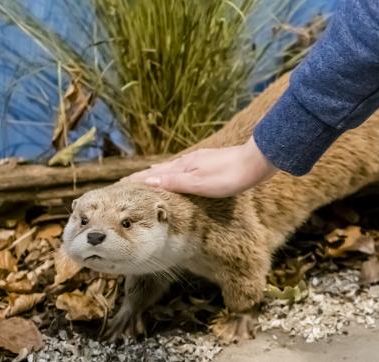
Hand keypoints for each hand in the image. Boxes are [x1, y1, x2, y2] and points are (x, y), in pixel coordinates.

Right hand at [124, 136, 277, 197]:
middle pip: (161, 168)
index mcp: (184, 166)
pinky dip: (175, 172)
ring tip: (149, 177)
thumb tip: (148, 179)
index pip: (154, 173)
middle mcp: (190, 161)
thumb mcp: (200, 183)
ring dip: (159, 173)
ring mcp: (201, 161)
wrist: (258, 162)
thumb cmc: (230, 175)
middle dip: (144, 176)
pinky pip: (186, 168)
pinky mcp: (213, 164)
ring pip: (174, 167)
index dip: (137, 179)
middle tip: (128, 181)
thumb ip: (175, 181)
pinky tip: (182, 173)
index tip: (120, 184)